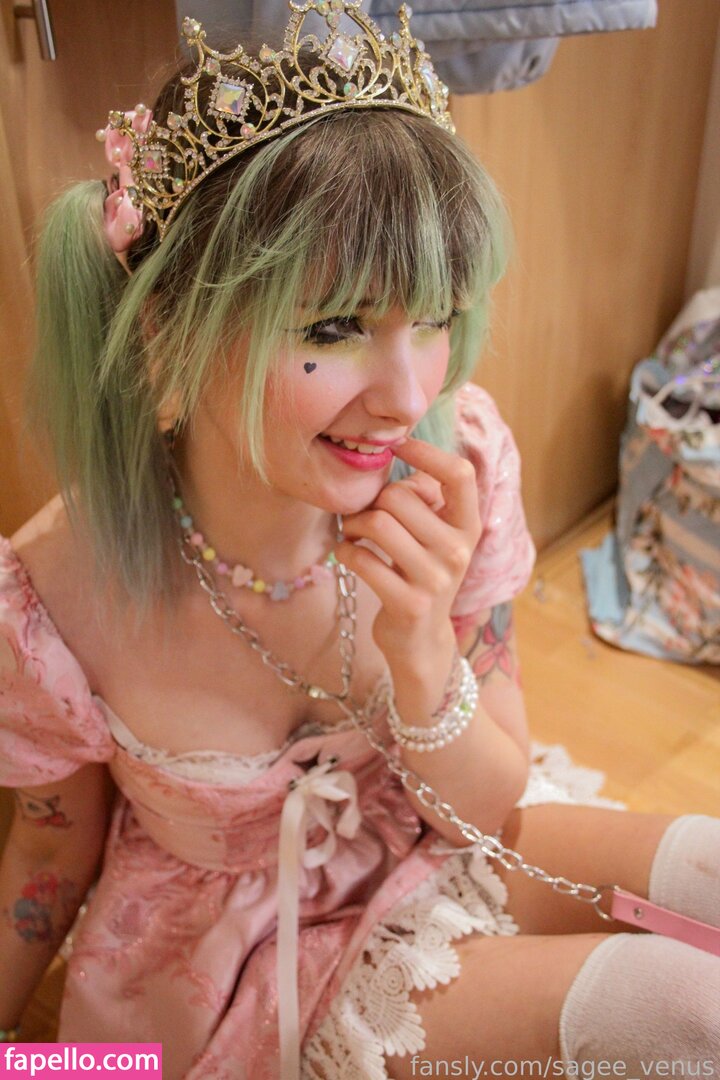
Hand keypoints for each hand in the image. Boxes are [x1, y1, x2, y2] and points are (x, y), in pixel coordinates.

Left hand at [335, 437, 482, 677]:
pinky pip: (361, 559)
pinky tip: (348, 556)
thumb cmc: (420, 573)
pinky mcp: (409, 603)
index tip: (399, 446)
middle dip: (370, 502)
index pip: (460, 474)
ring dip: (353, 525)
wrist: (421, 640)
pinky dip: (345, 552)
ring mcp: (435, 579)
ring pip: (378, 524)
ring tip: (352, 534)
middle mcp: (458, 550)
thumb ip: (426, 498)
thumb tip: (404, 458)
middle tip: (362, 516)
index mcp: (468, 526)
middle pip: (399, 497)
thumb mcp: (435, 536)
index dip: (427, 453)